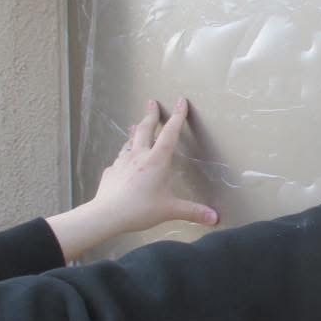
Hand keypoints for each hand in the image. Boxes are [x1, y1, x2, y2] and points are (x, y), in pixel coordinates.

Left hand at [47, 98, 217, 262]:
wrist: (106, 214)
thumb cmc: (140, 209)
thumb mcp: (171, 210)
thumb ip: (193, 212)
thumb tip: (215, 218)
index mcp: (157, 160)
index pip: (170, 133)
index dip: (177, 116)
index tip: (180, 101)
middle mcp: (139, 156)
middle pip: (145, 130)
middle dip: (150, 115)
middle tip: (152, 103)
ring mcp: (122, 162)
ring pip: (129, 142)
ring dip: (134, 132)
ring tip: (135, 126)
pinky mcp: (111, 172)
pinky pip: (119, 160)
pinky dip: (123, 156)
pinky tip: (122, 161)